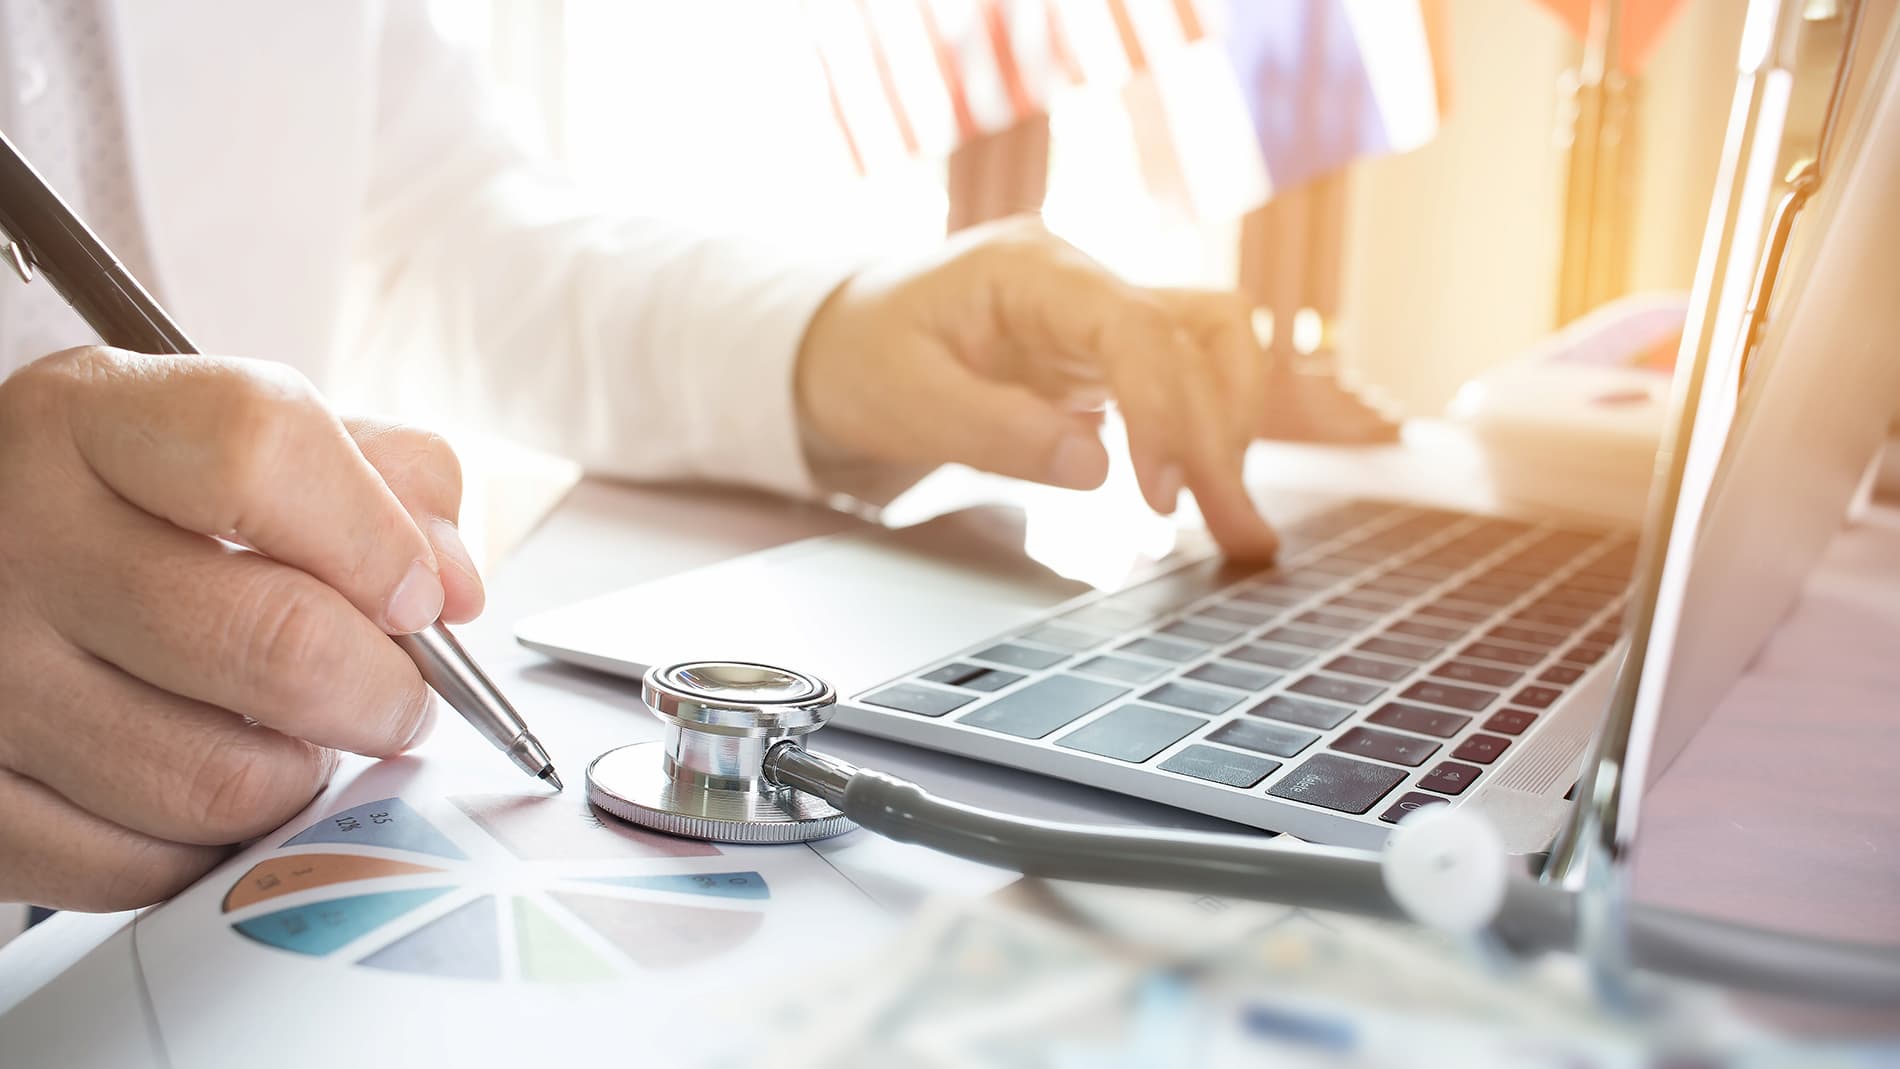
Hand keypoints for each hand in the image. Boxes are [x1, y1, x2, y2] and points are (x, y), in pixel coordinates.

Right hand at [0, 348, 481, 909]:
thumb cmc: (132, 505)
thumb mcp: (236, 437)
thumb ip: (379, 477)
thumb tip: (453, 585)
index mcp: (87, 421)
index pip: (261, 452)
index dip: (378, 537)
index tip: (419, 594)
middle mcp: (15, 539)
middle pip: (276, 643)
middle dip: (384, 692)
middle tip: (396, 698)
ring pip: (221, 782)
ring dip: (301, 777)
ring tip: (294, 737)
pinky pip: (142, 870)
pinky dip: (212, 848)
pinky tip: (213, 784)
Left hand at [795, 217, 1279, 558]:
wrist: (836, 343)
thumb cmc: (859, 359)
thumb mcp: (903, 401)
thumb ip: (996, 432)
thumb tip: (1099, 468)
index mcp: (1030, 270)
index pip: (1135, 328)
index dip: (1164, 412)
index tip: (1162, 497)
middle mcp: (1081, 280)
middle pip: (1197, 336)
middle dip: (1221, 435)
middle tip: (1237, 531)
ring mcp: (1099, 315)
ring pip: (1210, 349)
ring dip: (1232, 430)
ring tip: (1237, 522)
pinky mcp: (1105, 356)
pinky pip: (1184, 380)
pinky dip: (1205, 432)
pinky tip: (1209, 493)